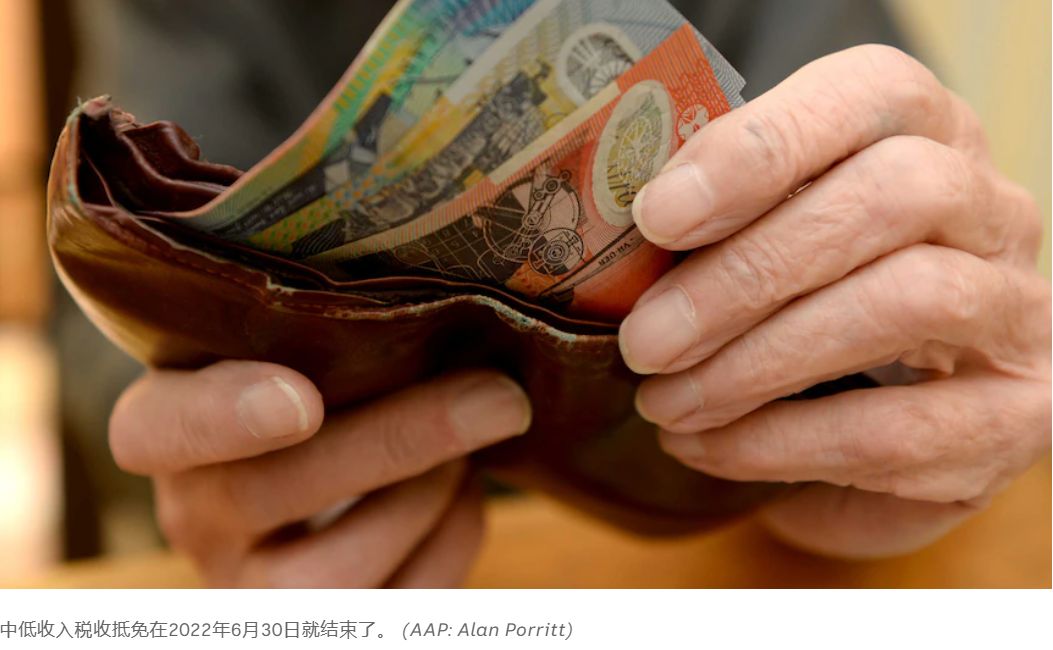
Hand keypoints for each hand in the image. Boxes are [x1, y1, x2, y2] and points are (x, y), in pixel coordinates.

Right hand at [109, 361, 530, 585]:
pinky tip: (464, 491)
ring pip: (339, 571)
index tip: (304, 401)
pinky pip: (399, 604)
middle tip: (496, 396)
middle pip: (276, 492)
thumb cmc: (318, 392)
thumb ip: (331, 343)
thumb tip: (452, 329)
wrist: (316, 483)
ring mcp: (252, 590)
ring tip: (477, 435)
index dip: (222, 419)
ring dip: (431, 495)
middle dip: (400, 441)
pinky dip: (453, 539)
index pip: (153, 430)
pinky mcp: (324, 627)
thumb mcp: (299, 356)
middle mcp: (194, 519)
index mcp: (168, 431)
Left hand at [619, 45, 1049, 557]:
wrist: (881, 423)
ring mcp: (1016, 310)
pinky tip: (704, 447)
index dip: (760, 149)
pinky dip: (779, 443)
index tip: (658, 215)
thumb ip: (712, 222)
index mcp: (922, 134)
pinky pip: (899, 429)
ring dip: (758, 363)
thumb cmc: (799, 306)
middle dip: (744, 275)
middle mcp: (989, 208)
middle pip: (888, 198)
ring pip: (908, 302)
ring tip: (664, 402)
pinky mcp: (1013, 414)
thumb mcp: (758, 241)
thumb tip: (614, 236)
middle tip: (643, 341)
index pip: (868, 96)